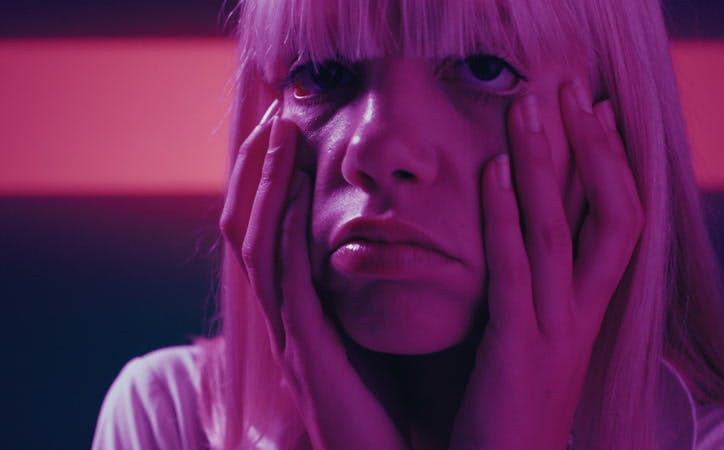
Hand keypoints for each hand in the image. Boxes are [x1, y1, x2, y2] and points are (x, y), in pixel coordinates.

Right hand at [219, 100, 406, 449]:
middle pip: (251, 227)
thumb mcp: (374, 338)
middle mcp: (285, 316)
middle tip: (276, 115)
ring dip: (266, 184)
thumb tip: (385, 247)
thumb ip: (365, 296)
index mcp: (301, 312)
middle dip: (258, 170)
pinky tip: (296, 187)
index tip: (291, 131)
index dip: (273, 182)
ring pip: (259, 243)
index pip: (272, 232)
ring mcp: (289, 332)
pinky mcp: (305, 350)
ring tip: (280, 132)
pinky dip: (285, 227)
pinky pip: (286, 278)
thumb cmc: (390, 406)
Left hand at [449, 80, 643, 449]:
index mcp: (587, 312)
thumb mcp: (533, 341)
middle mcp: (581, 317)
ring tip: (527, 107)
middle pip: (609, 217)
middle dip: (591, 149)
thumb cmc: (510, 409)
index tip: (597, 112)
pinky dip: (504, 219)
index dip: (613, 165)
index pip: (620, 224)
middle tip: (569, 89)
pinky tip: (492, 172)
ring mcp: (552, 333)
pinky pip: (514, 273)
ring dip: (545, 165)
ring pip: (559, 235)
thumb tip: (524, 237)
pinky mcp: (514, 351)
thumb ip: (534, 291)